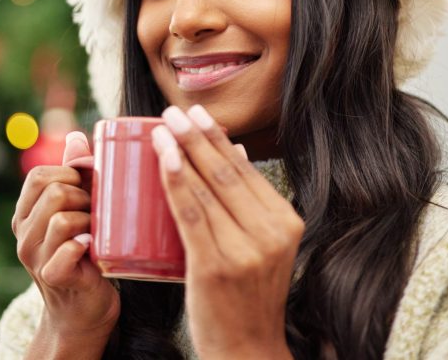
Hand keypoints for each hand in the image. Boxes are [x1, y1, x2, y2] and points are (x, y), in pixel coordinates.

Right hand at [12, 132, 119, 344]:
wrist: (83, 309)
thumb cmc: (85, 253)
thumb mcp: (76, 210)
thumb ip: (73, 175)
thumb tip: (75, 135)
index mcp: (26, 213)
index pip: (40, 175)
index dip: (72, 173)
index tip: (91, 187)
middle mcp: (23, 234)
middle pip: (54, 192)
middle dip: (85, 196)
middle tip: (98, 212)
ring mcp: (34, 258)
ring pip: (62, 218)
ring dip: (91, 221)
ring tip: (99, 232)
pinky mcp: (52, 277)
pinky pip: (67, 250)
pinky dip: (85, 246)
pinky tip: (94, 249)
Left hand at [151, 105, 302, 359]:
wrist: (246, 350)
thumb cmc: (247, 295)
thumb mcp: (263, 245)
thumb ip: (250, 202)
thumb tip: (235, 151)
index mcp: (286, 222)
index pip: (246, 170)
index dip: (217, 138)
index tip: (197, 114)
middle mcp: (271, 233)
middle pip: (227, 173)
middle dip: (197, 137)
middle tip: (174, 111)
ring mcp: (245, 250)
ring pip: (207, 190)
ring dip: (181, 153)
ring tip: (161, 129)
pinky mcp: (216, 266)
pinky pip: (191, 215)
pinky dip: (175, 183)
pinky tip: (163, 161)